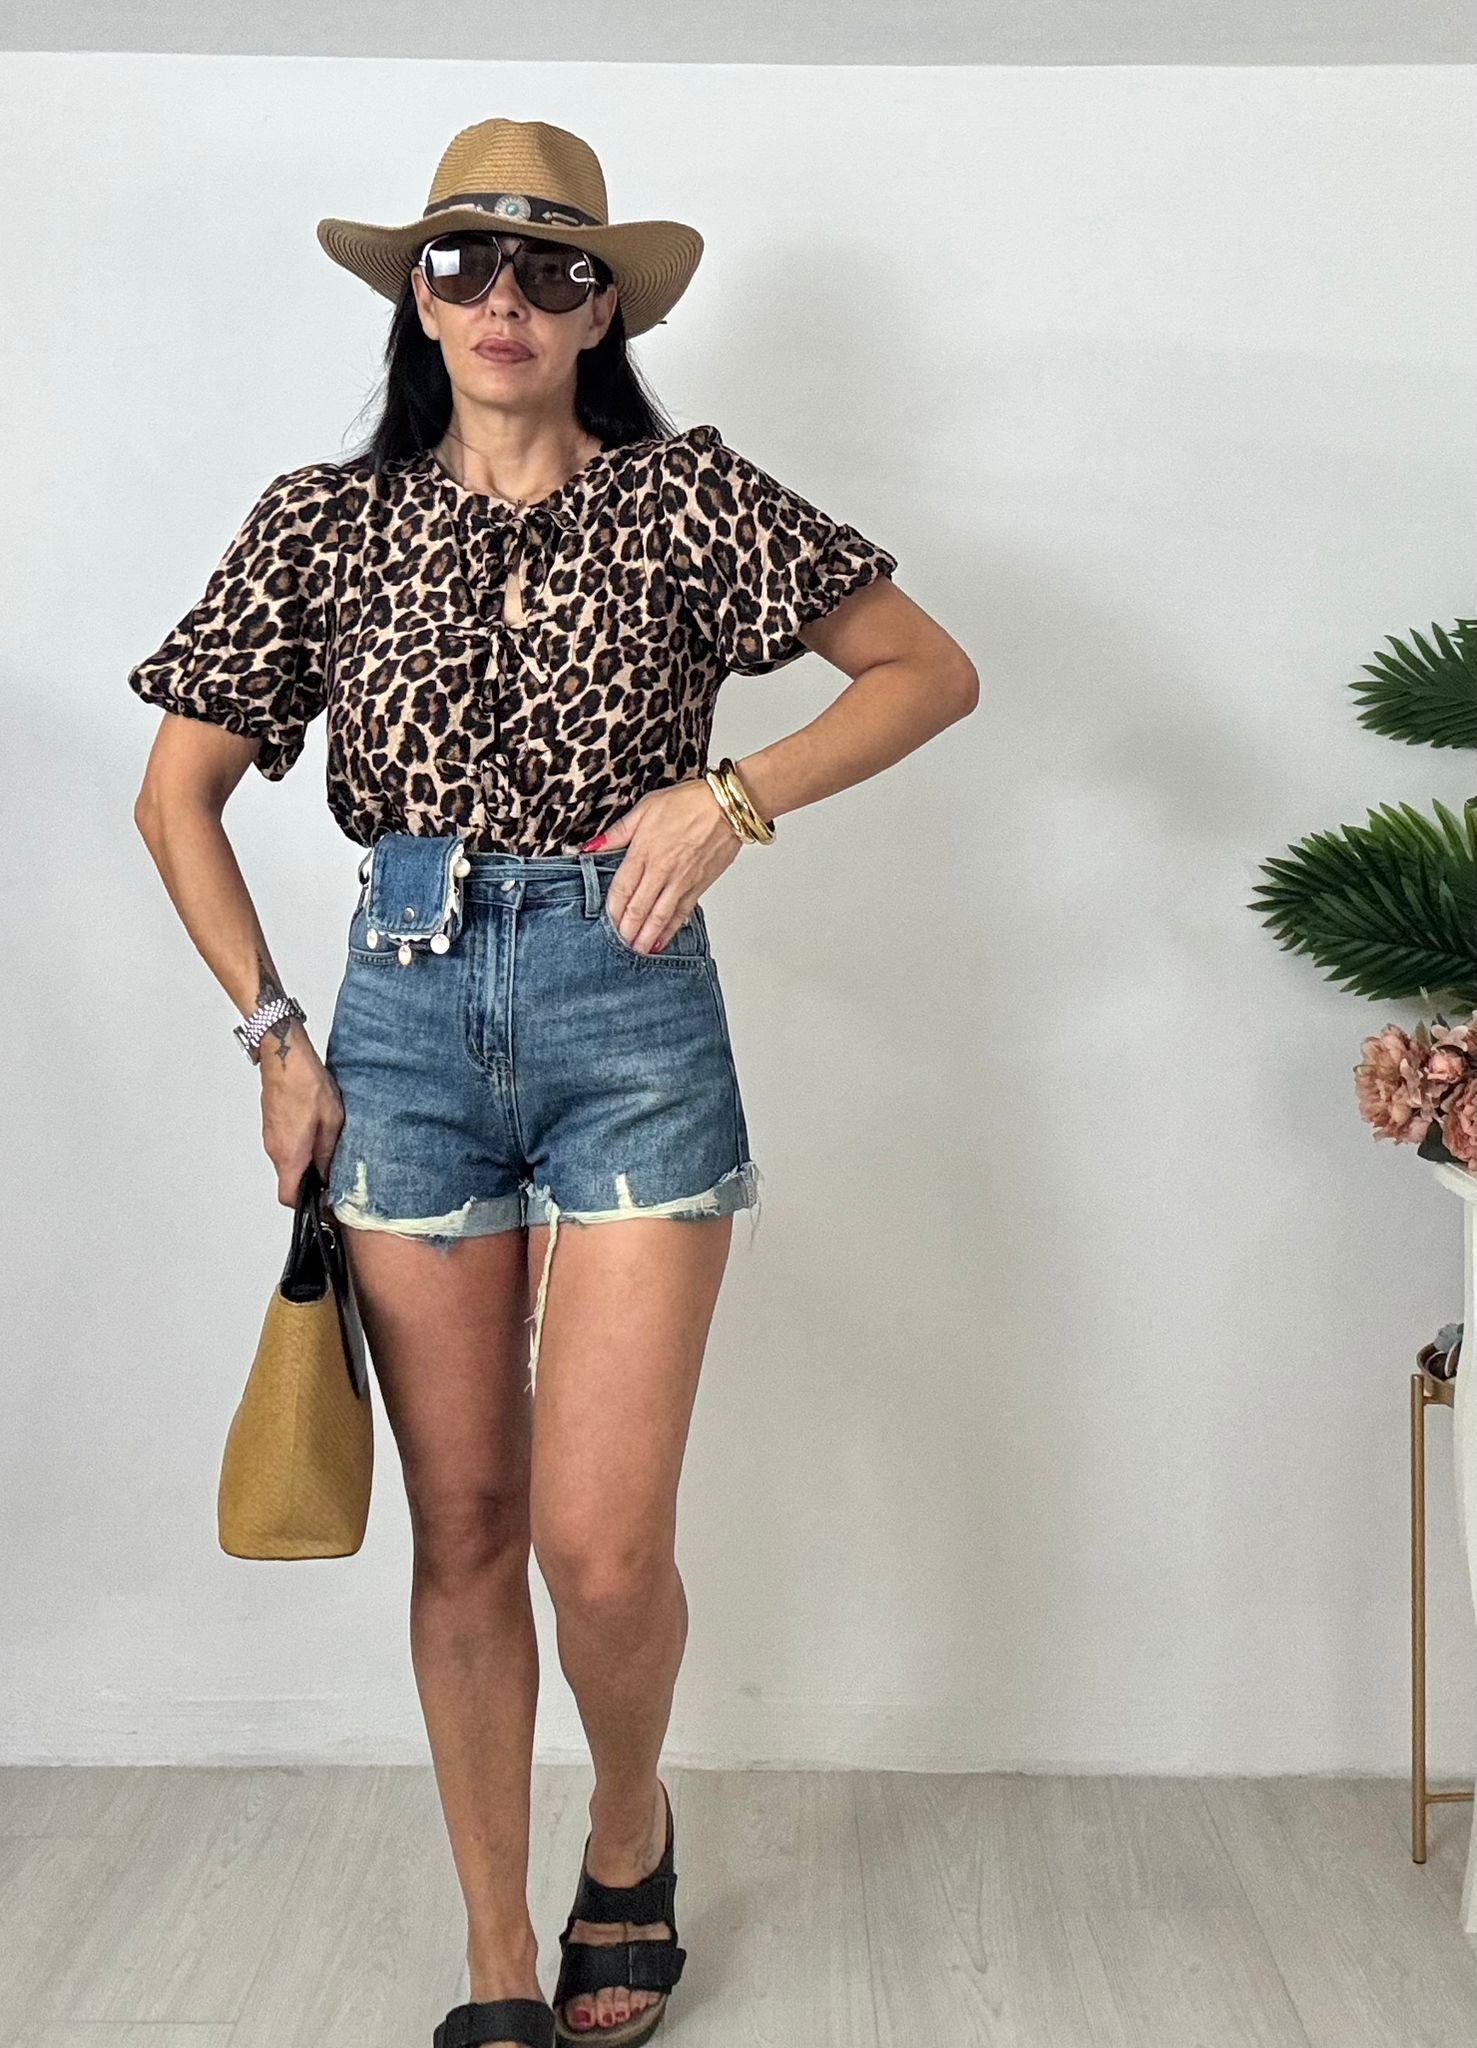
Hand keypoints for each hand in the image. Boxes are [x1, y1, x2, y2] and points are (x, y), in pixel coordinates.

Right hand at [256, 1020, 345, 1205]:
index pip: (288, 1198)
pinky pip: (284, 1145)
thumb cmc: (306, 1084)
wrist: (285, 1058)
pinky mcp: (271, 1124)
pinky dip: (300, 1146)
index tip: (323, 1202)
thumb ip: (329, 1153)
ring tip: (327, 1145)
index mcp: (290, 1155)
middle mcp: (275, 1150)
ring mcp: (270, 1137)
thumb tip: (329, 1174)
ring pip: (288, 1161)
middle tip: (333, 1173)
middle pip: (289, 1180)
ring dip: (306, 1161)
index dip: (306, 1206)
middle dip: (310, 1182)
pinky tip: (316, 1129)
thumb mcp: (332, 1122)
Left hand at [583, 775, 742, 954]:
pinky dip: (672, 929)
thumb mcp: (645, 809)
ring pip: (660, 915)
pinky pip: (682, 912)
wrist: (727, 807)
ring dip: (648, 936)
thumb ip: (618, 833)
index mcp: (644, 852)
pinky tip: (663, 940)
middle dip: (628, 929)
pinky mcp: (699, 885)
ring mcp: (681, 881)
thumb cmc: (689, 803)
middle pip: (639, 907)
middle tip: (620, 945)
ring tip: (638, 950)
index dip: (613, 909)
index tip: (607, 922)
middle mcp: (662, 871)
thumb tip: (592, 847)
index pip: (622, 888)